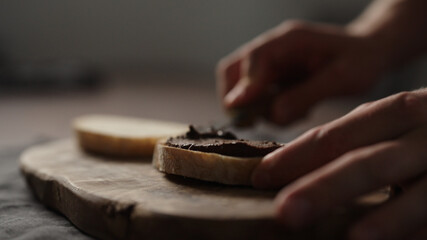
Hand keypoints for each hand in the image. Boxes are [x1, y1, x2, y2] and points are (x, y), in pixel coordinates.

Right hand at [217, 20, 388, 124]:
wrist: (370, 53)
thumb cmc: (361, 60)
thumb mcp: (342, 79)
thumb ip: (306, 95)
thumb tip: (273, 114)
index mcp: (288, 41)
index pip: (252, 60)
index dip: (244, 87)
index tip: (243, 114)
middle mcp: (273, 50)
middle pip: (231, 71)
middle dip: (236, 100)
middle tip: (253, 122)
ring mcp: (272, 65)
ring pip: (241, 88)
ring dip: (259, 109)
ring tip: (297, 111)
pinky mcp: (275, 79)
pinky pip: (258, 99)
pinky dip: (269, 111)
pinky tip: (298, 109)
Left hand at [252, 89, 426, 239]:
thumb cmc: (423, 131)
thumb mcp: (391, 122)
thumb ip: (352, 138)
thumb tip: (291, 164)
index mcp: (395, 111)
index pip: (335, 135)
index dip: (296, 157)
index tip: (261, 177)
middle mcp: (423, 134)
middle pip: (367, 163)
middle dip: (325, 188)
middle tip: (286, 212)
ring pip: (418, 196)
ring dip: (384, 219)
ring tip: (352, 239)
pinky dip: (417, 231)